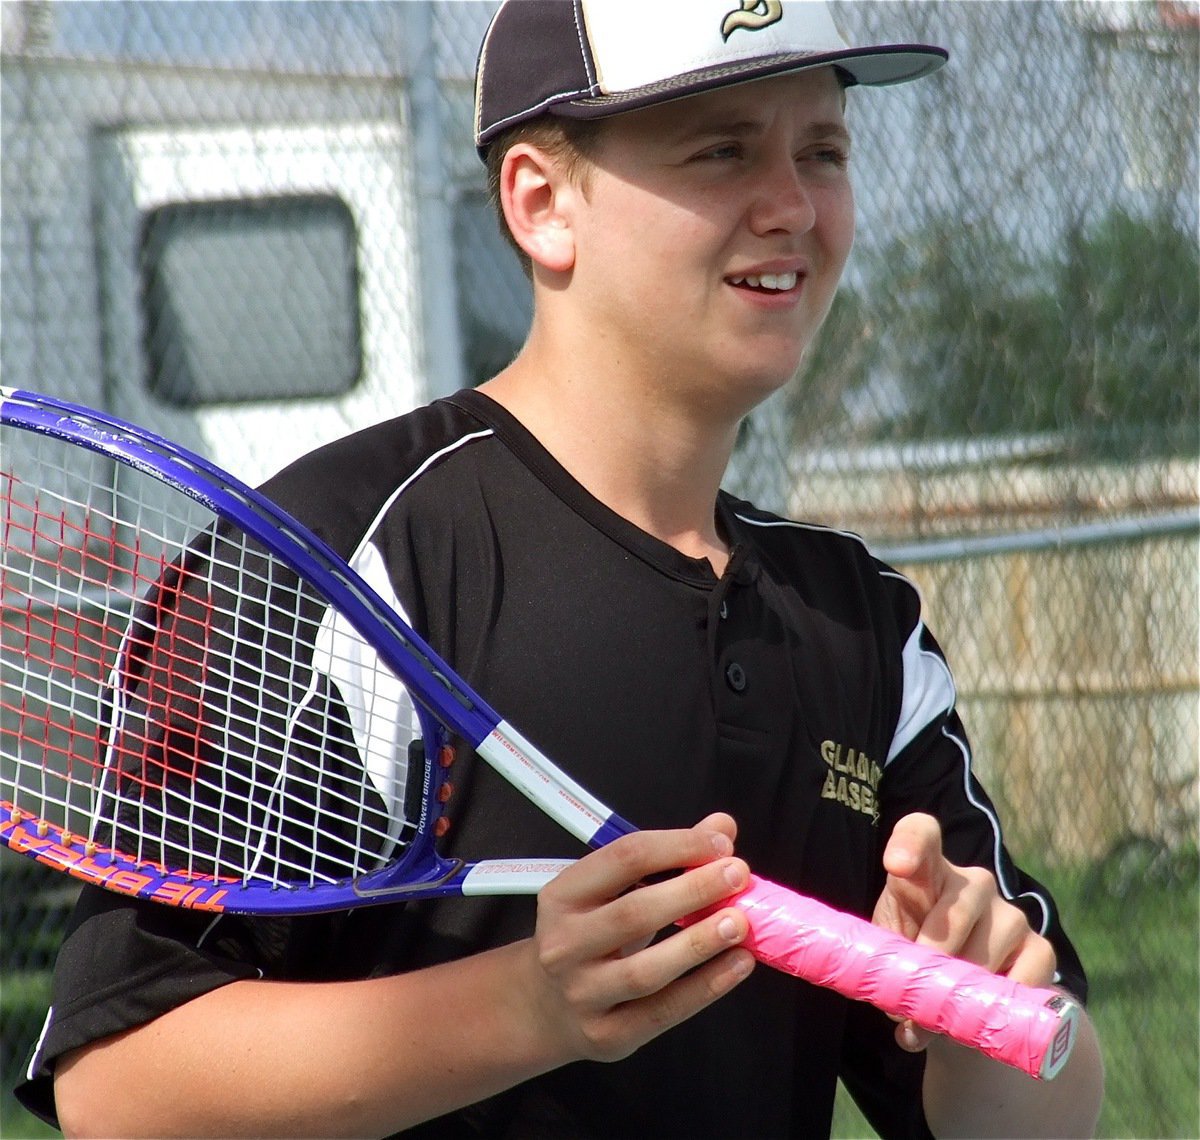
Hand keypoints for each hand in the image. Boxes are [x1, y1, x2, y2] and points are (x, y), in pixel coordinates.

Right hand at [524, 813, 755, 1063]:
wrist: (546, 1007)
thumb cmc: (590, 934)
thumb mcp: (612, 890)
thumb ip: (667, 856)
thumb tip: (721, 827)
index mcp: (563, 895)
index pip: (623, 858)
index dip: (677, 846)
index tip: (721, 843)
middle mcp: (565, 944)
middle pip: (634, 913)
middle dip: (693, 890)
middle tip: (737, 875)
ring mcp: (583, 993)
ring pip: (646, 970)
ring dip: (700, 942)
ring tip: (741, 922)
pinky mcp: (607, 1034)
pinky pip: (663, 1011)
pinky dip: (707, 987)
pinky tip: (738, 963)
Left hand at [871, 813, 1057, 1053]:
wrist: (959, 988)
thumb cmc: (914, 958)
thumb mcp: (890, 951)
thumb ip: (889, 963)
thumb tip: (898, 1003)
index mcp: (926, 872)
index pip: (920, 834)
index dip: (910, 844)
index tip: (897, 865)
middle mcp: (974, 882)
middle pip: (956, 910)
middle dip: (935, 957)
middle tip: (918, 992)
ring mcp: (1010, 913)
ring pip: (986, 951)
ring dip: (963, 991)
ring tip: (943, 1012)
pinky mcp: (1040, 949)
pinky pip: (1024, 979)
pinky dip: (998, 1007)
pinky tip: (980, 1018)